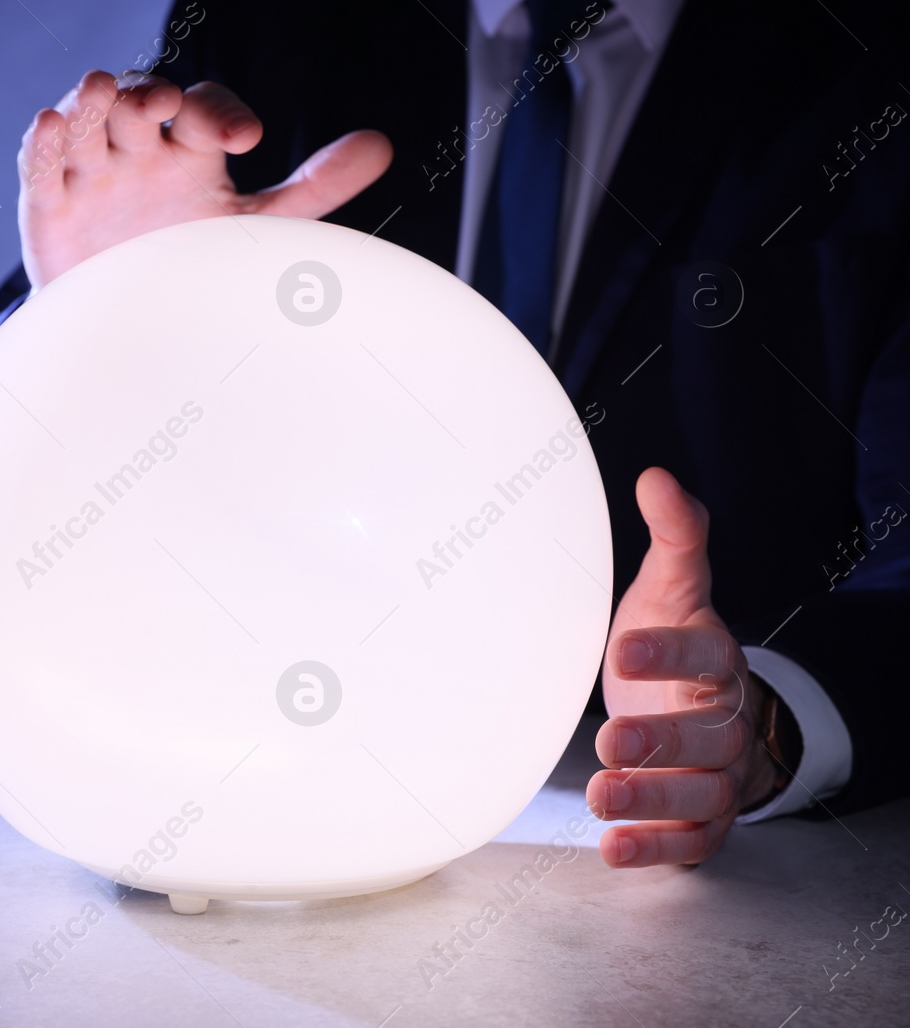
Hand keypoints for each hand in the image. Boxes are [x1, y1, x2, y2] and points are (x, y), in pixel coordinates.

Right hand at [17, 70, 392, 287]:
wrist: (131, 333)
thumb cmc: (191, 267)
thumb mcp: (254, 227)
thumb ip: (312, 189)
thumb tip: (382, 146)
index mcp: (191, 152)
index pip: (205, 108)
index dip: (221, 112)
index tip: (246, 141)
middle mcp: (141, 152)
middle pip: (140, 101)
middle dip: (149, 97)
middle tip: (163, 105)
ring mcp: (92, 174)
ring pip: (88, 120)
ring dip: (92, 102)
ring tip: (101, 92)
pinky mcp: (49, 205)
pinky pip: (40, 165)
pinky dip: (42, 142)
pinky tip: (51, 123)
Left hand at [585, 467, 783, 866]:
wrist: (703, 708)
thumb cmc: (675, 646)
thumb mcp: (670, 591)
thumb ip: (673, 540)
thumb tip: (656, 477)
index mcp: (717, 659)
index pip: (703, 654)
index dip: (665, 653)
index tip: (620, 648)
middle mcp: (725, 721)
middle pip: (707, 736)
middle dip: (662, 741)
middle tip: (611, 740)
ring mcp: (718, 775)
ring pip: (701, 794)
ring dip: (653, 799)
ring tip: (601, 797)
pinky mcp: (702, 820)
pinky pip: (690, 841)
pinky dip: (655, 848)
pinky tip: (612, 847)